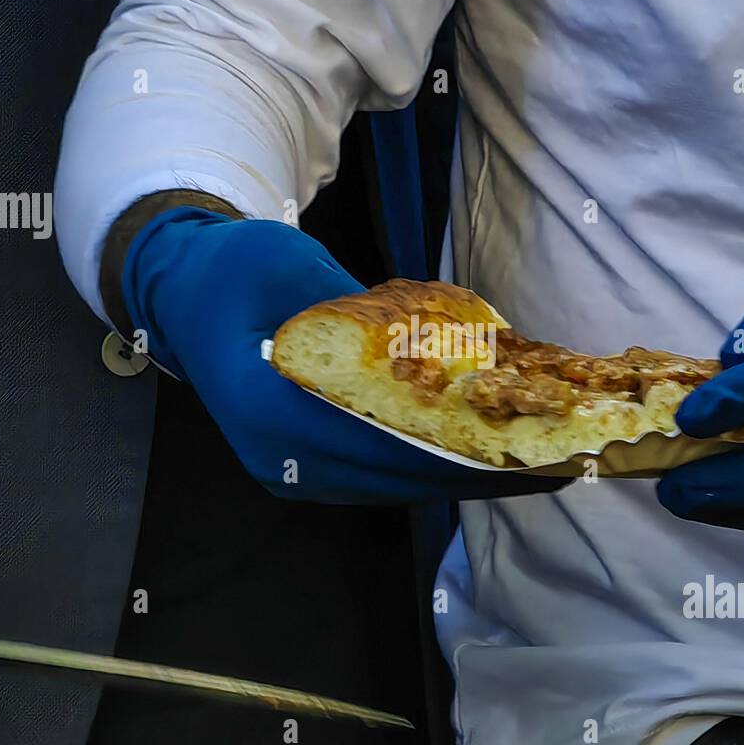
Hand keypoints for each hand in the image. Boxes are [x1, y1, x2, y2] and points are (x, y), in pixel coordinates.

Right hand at [122, 206, 566, 503]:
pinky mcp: (312, 465)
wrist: (185, 292)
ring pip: (398, 482)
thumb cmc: (230, 270)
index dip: (459, 452)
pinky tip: (491, 452)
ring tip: (541, 463)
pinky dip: (441, 462)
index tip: (526, 454)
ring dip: (468, 472)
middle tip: (558, 463)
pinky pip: (386, 472)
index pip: (378, 446)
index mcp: (267, 415)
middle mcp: (281, 461)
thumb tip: (426, 347)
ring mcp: (296, 471)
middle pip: (399, 476)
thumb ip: (344, 308)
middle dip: (482, 470)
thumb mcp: (282, 263)